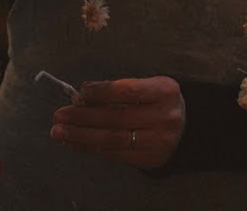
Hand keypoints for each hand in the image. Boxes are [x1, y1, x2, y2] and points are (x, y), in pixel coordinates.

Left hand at [49, 76, 184, 168]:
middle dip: (83, 117)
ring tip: (59, 132)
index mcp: (164, 91)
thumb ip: (118, 89)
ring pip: (113, 140)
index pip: (128, 91)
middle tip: (59, 115)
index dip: (101, 92)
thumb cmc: (158, 101)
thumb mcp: (147, 86)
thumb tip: (82, 96)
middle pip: (116, 118)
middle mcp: (164, 117)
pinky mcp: (149, 160)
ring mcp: (158, 142)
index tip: (79, 93)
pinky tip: (74, 143)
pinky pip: (114, 154)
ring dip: (81, 136)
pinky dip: (90, 148)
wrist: (187, 127)